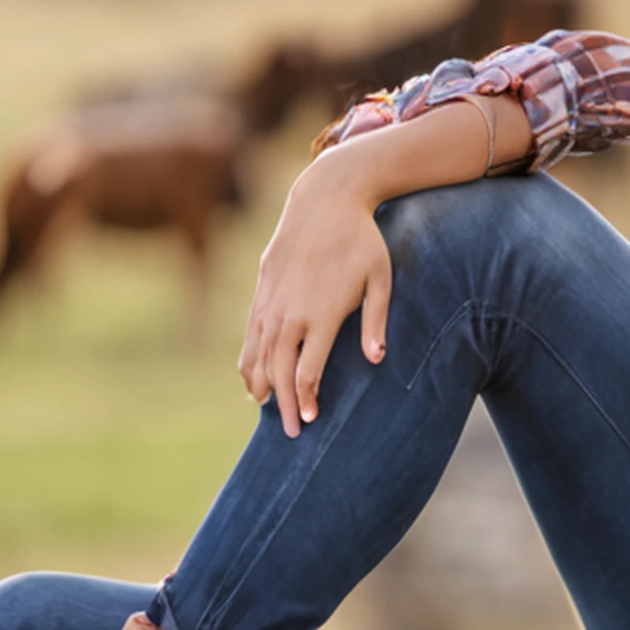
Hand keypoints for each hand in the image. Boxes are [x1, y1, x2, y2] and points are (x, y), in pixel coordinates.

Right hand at [238, 157, 390, 436]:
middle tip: (291, 432)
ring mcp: (271, 301)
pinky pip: (249, 334)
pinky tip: (252, 376)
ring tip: (266, 408)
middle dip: (284, 405)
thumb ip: (376, 322)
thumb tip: (376, 360)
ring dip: (261, 385)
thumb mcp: (381, 279)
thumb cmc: (362, 240)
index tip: (312, 420)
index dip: (307, 400)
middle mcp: (290, 312)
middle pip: (279, 370)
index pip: (307, 372)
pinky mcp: (261, 289)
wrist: (325, 198)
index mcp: (321, 314)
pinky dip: (249, 359)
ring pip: (257, 355)